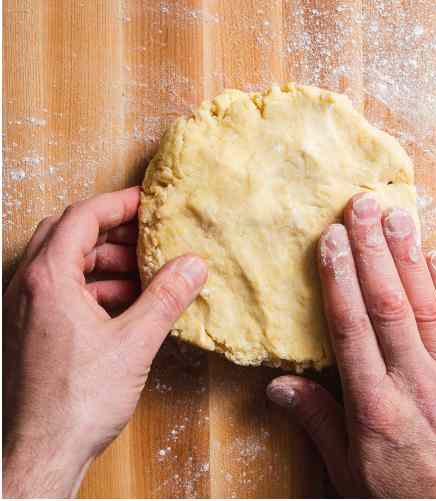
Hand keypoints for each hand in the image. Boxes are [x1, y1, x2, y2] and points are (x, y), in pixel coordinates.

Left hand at [2, 187, 205, 497]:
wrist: (41, 453)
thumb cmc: (77, 402)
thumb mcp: (135, 342)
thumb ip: (166, 296)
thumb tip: (193, 264)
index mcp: (47, 280)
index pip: (81, 217)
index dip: (119, 205)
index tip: (150, 204)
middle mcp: (26, 290)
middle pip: (66, 234)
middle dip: (110, 230)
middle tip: (148, 236)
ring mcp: (21, 313)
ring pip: (61, 264)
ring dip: (103, 262)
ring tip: (144, 276)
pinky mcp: (26, 334)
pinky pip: (57, 292)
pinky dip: (91, 288)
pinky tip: (124, 307)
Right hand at [265, 194, 435, 497]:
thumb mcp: (348, 475)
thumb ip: (318, 423)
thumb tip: (279, 383)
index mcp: (374, 409)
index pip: (352, 330)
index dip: (340, 280)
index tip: (331, 239)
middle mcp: (414, 385)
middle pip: (390, 306)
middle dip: (373, 252)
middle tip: (362, 205)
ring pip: (428, 307)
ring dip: (410, 257)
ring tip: (397, 215)